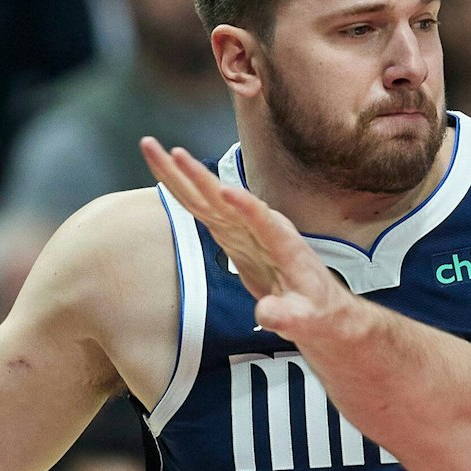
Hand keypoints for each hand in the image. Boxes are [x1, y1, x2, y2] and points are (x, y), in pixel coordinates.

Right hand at [139, 139, 363, 345]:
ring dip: (179, 173)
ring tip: (152, 148)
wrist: (318, 306)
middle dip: (197, 175)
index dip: (245, 207)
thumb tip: (267, 314)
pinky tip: (166, 174)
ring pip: (206, 196)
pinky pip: (203, 208)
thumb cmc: (316, 312)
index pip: (264, 221)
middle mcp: (262, 227)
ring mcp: (245, 228)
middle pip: (224, 196)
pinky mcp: (232, 234)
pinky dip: (183, 191)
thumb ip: (287, 317)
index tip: (226, 191)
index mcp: (284, 244)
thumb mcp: (306, 321)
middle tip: (169, 150)